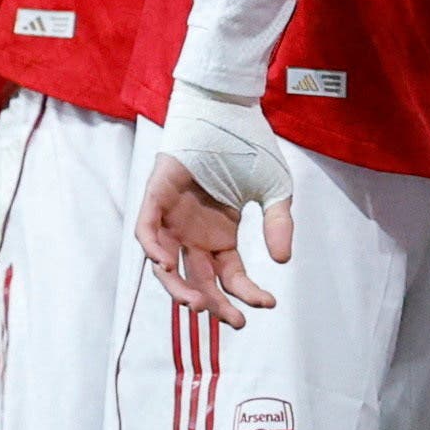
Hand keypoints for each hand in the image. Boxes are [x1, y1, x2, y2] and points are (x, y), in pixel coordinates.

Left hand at [135, 150, 284, 329]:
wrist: (229, 108)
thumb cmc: (249, 145)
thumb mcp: (274, 190)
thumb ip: (279, 223)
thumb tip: (282, 260)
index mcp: (220, 236)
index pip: (230, 277)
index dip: (247, 293)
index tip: (268, 304)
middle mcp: (194, 234)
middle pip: (198, 281)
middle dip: (214, 305)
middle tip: (233, 321)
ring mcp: (174, 218)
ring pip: (167, 266)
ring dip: (179, 289)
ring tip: (197, 304)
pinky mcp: (156, 197)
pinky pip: (147, 231)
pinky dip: (153, 249)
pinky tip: (168, 265)